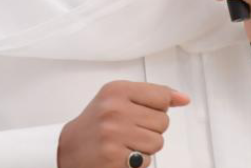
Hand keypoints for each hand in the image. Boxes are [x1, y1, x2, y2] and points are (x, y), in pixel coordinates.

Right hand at [57, 81, 189, 167]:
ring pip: (157, 143)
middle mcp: (114, 110)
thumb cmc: (97, 121)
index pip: (162, 97)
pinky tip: (121, 155)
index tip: (143, 112)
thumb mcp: (119, 96)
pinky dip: (136, 162)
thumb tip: (184, 99)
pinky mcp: (113, 159)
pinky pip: (145, 161)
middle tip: (131, 130)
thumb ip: (154, 94)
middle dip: (151, 129)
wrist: (67, 148)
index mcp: (117, 90)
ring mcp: (113, 135)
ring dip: (146, 147)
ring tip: (126, 143)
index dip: (158, 108)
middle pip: (163, 122)